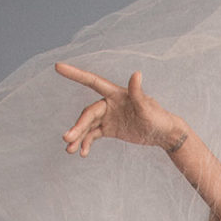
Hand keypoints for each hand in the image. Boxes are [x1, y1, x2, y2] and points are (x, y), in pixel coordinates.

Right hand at [54, 62, 183, 155]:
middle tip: (67, 139)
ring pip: (87, 126)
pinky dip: (87, 143)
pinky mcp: (109, 129)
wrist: (163, 134)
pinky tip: (82, 153)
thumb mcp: (147, 107)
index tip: (58, 67)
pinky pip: (93, 135)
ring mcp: (108, 117)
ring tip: (70, 151)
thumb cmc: (157, 117)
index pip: (91, 81)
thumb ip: (138, 92)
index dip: (75, 74)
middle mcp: (109, 103)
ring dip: (78, 137)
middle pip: (87, 113)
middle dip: (77, 126)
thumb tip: (137, 73)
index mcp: (115, 93)